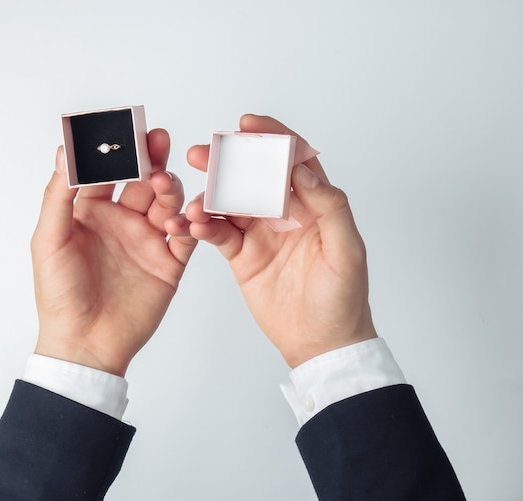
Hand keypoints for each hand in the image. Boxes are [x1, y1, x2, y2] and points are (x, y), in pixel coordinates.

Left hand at [31, 129, 195, 376]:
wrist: (86, 343)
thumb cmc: (60, 294)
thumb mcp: (49, 240)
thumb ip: (58, 194)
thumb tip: (64, 149)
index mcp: (90, 212)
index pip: (108, 171)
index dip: (118, 150)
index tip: (127, 129)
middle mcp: (122, 221)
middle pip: (144, 180)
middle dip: (152, 159)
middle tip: (159, 140)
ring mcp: (147, 241)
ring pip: (168, 203)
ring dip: (170, 190)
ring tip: (163, 186)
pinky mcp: (169, 263)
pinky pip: (187, 236)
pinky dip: (189, 224)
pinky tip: (181, 221)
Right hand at [185, 115, 376, 367]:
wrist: (321, 342)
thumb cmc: (343, 298)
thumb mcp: (347, 250)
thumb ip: (330, 206)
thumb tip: (303, 170)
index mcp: (313, 204)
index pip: (291, 160)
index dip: (271, 138)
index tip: (248, 125)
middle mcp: (284, 213)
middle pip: (252, 175)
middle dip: (227, 161)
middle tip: (203, 153)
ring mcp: (260, 233)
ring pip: (228, 202)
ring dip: (208, 196)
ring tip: (194, 201)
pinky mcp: (241, 255)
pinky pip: (218, 233)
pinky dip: (203, 227)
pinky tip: (193, 226)